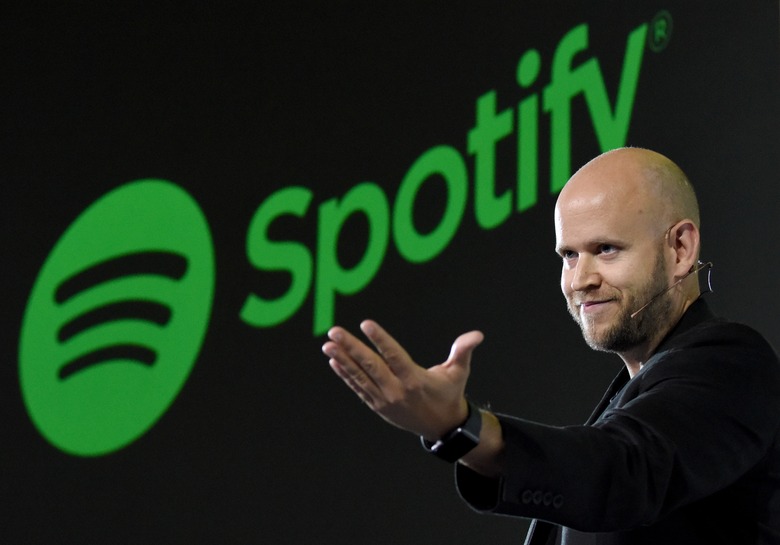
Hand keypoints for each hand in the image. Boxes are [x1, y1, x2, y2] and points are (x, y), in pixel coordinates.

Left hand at [322, 320, 483, 439]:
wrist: (441, 428)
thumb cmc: (449, 393)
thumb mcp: (459, 373)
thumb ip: (463, 351)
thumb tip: (477, 335)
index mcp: (415, 380)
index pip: (394, 356)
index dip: (380, 339)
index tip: (366, 324)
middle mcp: (397, 390)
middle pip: (371, 366)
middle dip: (351, 348)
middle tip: (334, 332)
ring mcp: (384, 400)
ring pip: (360, 377)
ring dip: (342, 360)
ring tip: (328, 345)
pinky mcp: (377, 405)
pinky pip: (358, 388)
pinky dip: (345, 375)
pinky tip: (334, 361)